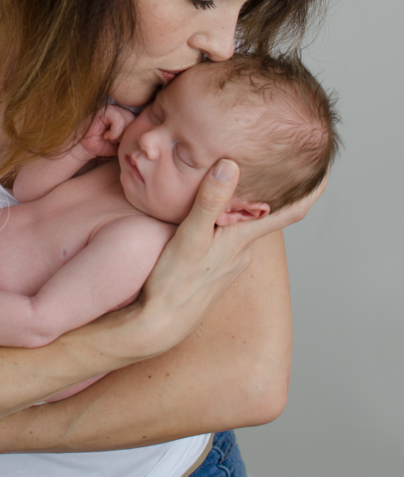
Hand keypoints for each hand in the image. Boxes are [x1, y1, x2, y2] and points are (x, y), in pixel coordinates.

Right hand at [78, 105, 135, 158]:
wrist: (85, 148)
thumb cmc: (102, 145)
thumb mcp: (122, 144)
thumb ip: (132, 138)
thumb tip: (143, 138)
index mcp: (128, 118)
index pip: (140, 122)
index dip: (134, 134)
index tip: (121, 143)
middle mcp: (122, 111)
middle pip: (136, 120)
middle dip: (127, 134)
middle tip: (116, 141)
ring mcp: (113, 109)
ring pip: (128, 118)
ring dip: (120, 134)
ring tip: (110, 138)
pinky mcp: (105, 110)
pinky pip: (118, 119)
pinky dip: (114, 132)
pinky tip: (106, 135)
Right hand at [130, 160, 327, 357]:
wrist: (159, 321)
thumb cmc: (174, 282)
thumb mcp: (191, 236)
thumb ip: (210, 201)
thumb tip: (230, 165)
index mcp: (244, 240)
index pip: (290, 212)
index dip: (311, 191)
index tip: (323, 171)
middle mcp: (243, 250)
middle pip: (268, 214)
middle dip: (277, 190)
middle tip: (279, 161)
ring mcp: (230, 259)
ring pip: (248, 224)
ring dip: (251, 203)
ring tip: (245, 177)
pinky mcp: (215, 265)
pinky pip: (232, 235)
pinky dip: (231, 216)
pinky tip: (217, 210)